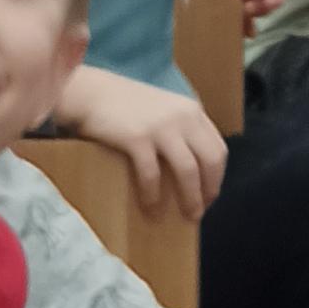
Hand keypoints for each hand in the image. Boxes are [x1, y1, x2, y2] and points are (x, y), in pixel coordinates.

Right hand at [55, 64, 225, 215]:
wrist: (90, 92)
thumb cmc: (123, 105)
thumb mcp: (163, 109)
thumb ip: (180, 129)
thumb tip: (191, 168)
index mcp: (191, 111)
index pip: (218, 149)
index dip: (217, 177)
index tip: (209, 195)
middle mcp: (182, 117)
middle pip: (210, 161)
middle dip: (209, 190)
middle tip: (200, 212)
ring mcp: (161, 127)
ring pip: (188, 170)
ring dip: (190, 198)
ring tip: (186, 215)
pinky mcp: (137, 139)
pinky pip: (152, 174)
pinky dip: (153, 195)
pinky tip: (151, 208)